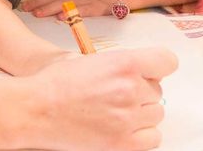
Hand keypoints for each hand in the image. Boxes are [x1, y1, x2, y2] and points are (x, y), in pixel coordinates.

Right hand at [0, 47, 177, 150]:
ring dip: (141, 112)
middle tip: (116, 93)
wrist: (35, 110)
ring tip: (115, 110)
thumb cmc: (56, 83)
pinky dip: (142, 134)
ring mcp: (127, 118)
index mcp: (123, 63)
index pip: (167, 61)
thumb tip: (142, 71)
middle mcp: (130, 89)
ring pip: (156, 113)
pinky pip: (153, 137)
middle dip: (141, 90)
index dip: (158, 66)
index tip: (152, 71)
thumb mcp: (92, 60)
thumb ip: (121, 64)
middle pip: (157, 90)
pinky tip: (122, 127)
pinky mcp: (122, 144)